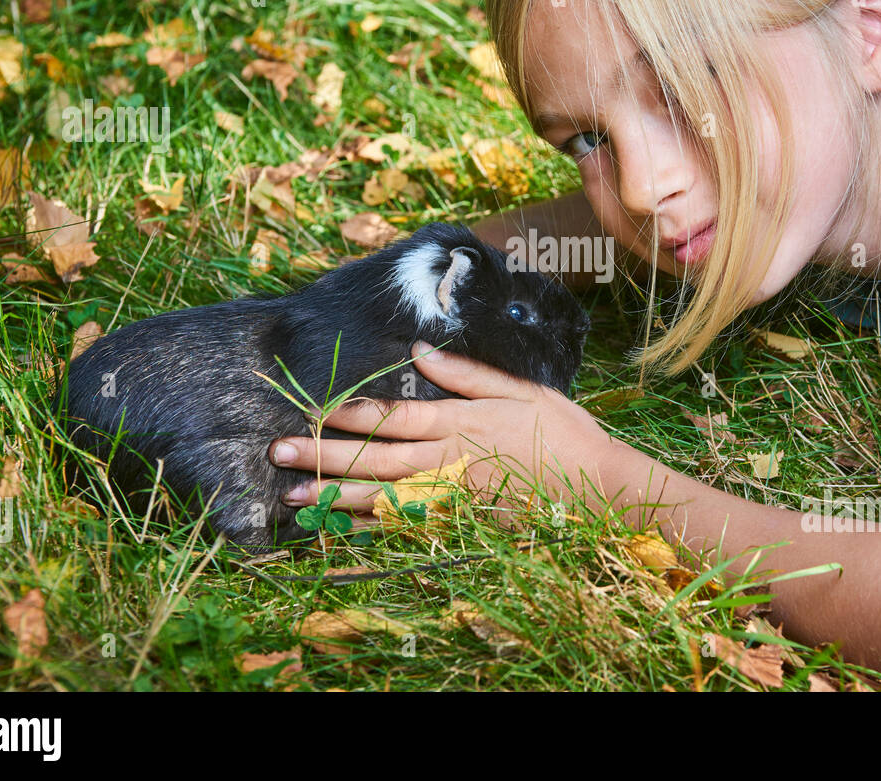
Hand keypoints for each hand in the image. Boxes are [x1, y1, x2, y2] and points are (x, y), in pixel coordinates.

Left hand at [267, 341, 639, 520]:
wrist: (601, 489)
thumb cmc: (566, 435)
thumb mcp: (522, 391)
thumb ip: (467, 374)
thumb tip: (420, 350)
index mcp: (462, 423)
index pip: (395, 417)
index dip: (352, 414)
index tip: (314, 411)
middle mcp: (450, 461)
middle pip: (376, 458)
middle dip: (324, 454)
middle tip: (279, 451)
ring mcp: (455, 499)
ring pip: (383, 498)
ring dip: (336, 496)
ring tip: (295, 496)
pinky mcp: (464, 527)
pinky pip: (408, 530)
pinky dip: (371, 529)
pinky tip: (340, 528)